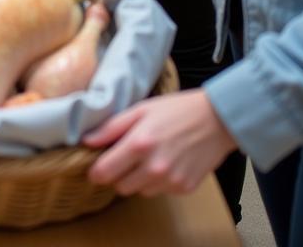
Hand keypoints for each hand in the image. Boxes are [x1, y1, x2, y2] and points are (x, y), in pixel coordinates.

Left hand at [84, 90, 236, 196]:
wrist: (216, 120)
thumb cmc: (175, 110)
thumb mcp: (139, 110)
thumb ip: (111, 128)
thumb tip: (86, 141)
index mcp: (139, 145)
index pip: (105, 172)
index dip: (95, 172)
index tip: (94, 167)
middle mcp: (154, 168)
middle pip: (121, 187)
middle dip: (118, 175)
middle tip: (124, 158)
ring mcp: (171, 181)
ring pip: (140, 191)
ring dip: (138, 179)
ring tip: (148, 157)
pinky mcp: (185, 189)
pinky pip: (161, 191)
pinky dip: (158, 182)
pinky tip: (166, 162)